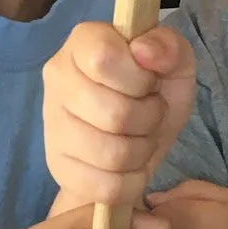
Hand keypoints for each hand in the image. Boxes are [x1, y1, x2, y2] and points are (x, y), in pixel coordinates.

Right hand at [43, 21, 195, 208]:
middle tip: (150, 113)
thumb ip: (169, 47)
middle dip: (148, 118)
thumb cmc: (154, 92)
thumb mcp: (175, 64)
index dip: (138, 78)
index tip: (147, 80)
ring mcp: (52, 125)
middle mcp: (57, 79)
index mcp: (82, 43)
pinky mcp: (58, 167)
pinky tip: (130, 165)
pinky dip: (131, 181)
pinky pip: (105, 186)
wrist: (139, 137)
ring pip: (112, 154)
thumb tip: (145, 52)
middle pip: (113, 113)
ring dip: (142, 150)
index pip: (103, 58)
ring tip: (140, 136)